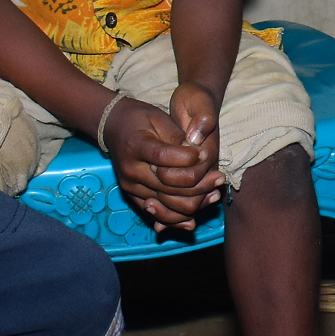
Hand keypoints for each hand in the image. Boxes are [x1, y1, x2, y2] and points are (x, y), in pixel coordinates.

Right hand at [104, 95, 224, 230]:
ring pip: (167, 205)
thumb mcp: (160, 118)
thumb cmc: (141, 119)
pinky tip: (197, 214)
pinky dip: (178, 218)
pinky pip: (158, 215)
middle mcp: (131, 171)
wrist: (114, 127)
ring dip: (194, 202)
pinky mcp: (133, 197)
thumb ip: (177, 138)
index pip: (164, 158)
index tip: (206, 153)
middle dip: (199, 184)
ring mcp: (131, 187)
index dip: (188, 158)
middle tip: (220, 178)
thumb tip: (198, 156)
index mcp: (136, 146)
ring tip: (214, 194)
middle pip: (168, 187)